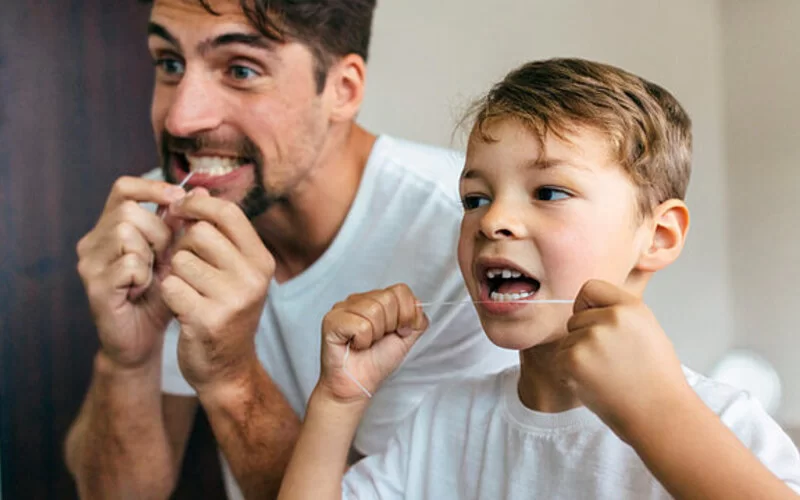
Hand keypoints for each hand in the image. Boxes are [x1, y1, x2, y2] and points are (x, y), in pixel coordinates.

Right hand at [76, 176, 186, 367]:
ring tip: (153, 275)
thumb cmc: (160, 295)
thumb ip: (182, 225)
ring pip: (125, 233)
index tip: (178, 198)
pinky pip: (128, 264)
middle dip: (158, 231)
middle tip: (166, 257)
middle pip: (128, 211)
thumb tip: (201, 191)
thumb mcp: (175, 255)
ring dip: (151, 254)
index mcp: (110, 228)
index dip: (151, 188)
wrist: (143, 339)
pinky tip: (143, 290)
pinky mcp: (94, 286)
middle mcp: (93, 241)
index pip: (123, 188)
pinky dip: (143, 276)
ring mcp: (90, 264)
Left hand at [159, 189, 274, 394]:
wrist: (227, 369)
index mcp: (262, 260)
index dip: (198, 206)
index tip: (180, 210)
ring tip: (186, 291)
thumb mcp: (232, 270)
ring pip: (181, 260)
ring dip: (174, 273)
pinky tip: (180, 308)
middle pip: (200, 233)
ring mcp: (233, 300)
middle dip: (183, 246)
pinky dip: (168, 295)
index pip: (228, 213)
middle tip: (185, 266)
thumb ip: (216, 232)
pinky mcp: (208, 320)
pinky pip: (170, 286)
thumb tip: (194, 189)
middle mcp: (253, 278)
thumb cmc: (224, 311)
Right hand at [318, 284, 428, 402]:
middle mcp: (358, 299)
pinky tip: (354, 345)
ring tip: (365, 343)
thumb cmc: (376, 362)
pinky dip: (363, 341)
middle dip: (390, 326)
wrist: (357, 386)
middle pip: (388, 299)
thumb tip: (418, 305)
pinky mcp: (331, 320)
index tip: (398, 332)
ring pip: (374, 310)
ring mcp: (342, 308)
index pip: (401, 290)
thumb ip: (416, 319)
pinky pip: (361, 325)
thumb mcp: (406, 338)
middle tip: (378, 340)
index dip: (406, 314)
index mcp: (375, 299)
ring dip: (375, 335)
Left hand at [556, 279, 691, 439]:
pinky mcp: (573, 360)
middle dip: (585, 337)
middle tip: (611, 361)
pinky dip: (570, 374)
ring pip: (567, 340)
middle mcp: (611, 318)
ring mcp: (590, 338)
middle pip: (575, 317)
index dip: (589, 307)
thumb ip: (619, 313)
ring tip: (607, 375)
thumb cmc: (656, 379)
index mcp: (631, 307)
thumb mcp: (647, 330)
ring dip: (578, 357)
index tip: (597, 323)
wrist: (660, 415)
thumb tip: (589, 306)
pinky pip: (559, 359)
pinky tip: (595, 384)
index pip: (590, 288)